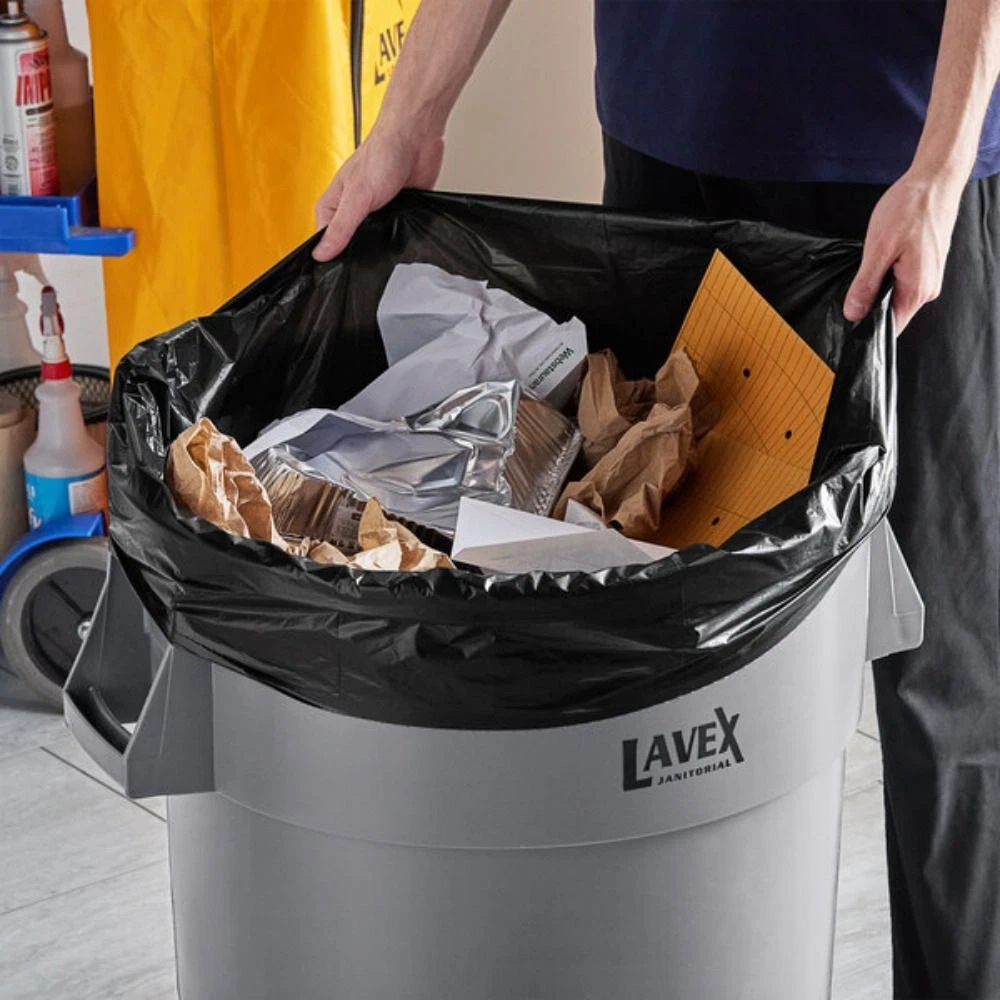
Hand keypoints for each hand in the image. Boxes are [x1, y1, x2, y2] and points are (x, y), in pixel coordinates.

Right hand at [313, 125, 443, 261]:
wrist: (416, 137)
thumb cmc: (383, 153)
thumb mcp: (356, 197)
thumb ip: (341, 228)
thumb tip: (321, 253)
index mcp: (333, 205)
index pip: (325, 241)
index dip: (332, 257)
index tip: (341, 271)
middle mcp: (351, 209)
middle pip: (349, 244)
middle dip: (359, 252)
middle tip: (367, 261)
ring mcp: (375, 213)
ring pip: (374, 241)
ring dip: (381, 244)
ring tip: (385, 245)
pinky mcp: (396, 214)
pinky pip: (395, 235)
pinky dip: (400, 237)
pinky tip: (403, 237)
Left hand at [844, 169, 963, 332]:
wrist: (934, 180)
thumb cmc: (911, 208)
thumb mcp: (878, 249)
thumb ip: (866, 285)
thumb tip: (853, 313)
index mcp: (918, 289)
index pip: (891, 326)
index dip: (868, 328)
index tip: (849, 321)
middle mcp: (928, 287)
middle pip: (893, 313)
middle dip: (870, 306)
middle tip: (853, 288)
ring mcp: (929, 276)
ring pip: (896, 296)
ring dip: (878, 288)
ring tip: (871, 266)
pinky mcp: (926, 265)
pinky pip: (902, 282)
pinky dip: (887, 276)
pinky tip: (881, 260)